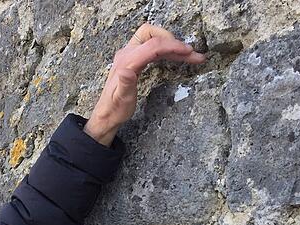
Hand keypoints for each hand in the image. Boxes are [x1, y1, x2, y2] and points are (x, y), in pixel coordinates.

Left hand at [85, 23, 206, 145]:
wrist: (106, 113)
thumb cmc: (115, 108)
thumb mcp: (121, 99)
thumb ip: (125, 84)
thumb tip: (126, 71)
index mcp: (126, 62)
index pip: (152, 45)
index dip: (172, 46)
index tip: (188, 51)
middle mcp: (127, 54)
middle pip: (153, 35)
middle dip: (173, 42)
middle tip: (191, 54)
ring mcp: (130, 55)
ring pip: (155, 41)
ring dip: (173, 46)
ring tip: (192, 57)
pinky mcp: (134, 60)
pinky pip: (153, 49)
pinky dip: (167, 51)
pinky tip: (179, 59)